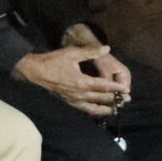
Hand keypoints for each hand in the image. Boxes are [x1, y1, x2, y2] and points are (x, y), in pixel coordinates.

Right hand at [14, 44, 128, 117]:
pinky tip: (98, 112)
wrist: (35, 72)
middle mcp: (81, 94)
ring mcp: (74, 100)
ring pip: (95, 108)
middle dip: (115, 99)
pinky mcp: (69, 103)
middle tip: (126, 99)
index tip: (126, 90)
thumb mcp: (72, 53)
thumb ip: (91, 52)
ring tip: (116, 109)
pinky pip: (85, 110)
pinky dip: (94, 112)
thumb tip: (107, 48)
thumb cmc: (53, 61)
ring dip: (107, 108)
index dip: (117, 88)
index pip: (104, 86)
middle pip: (102, 98)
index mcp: (83, 82)